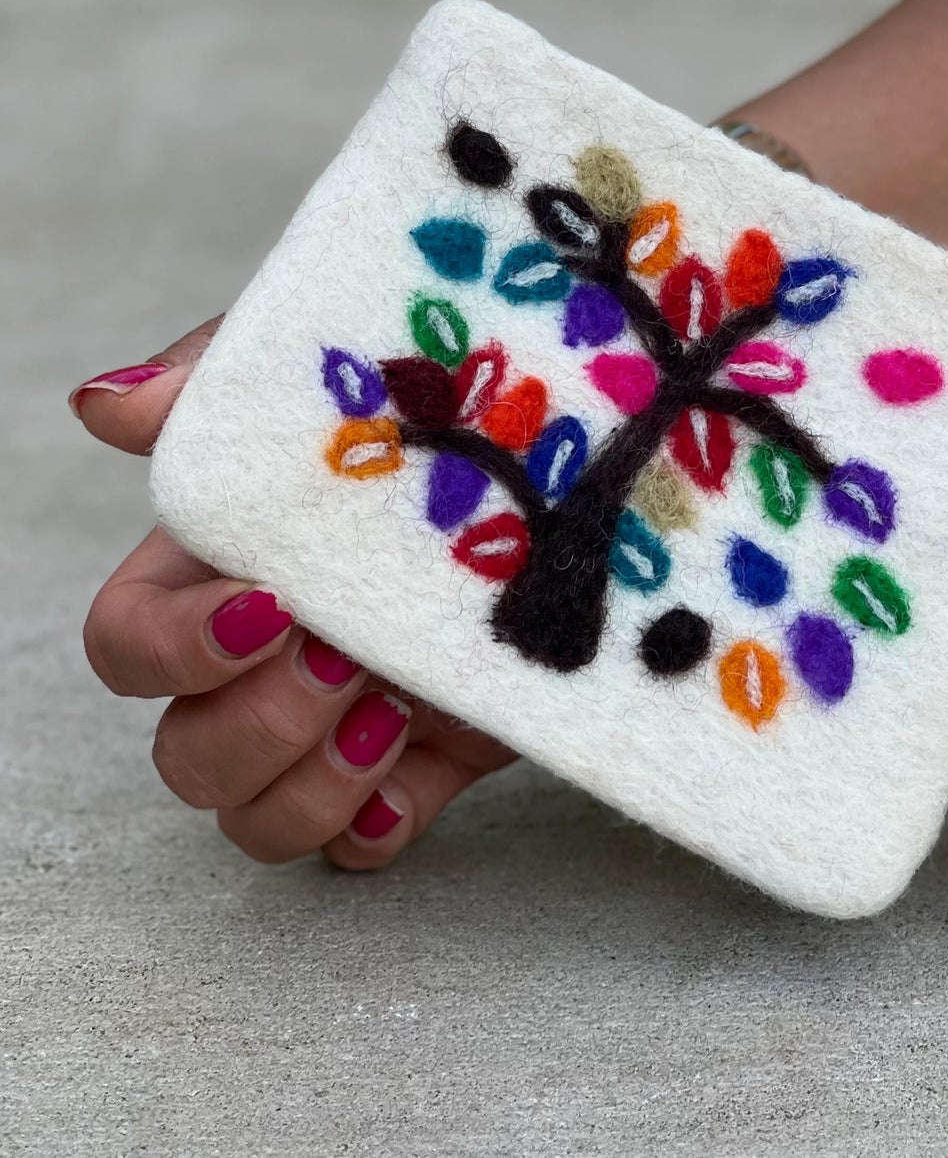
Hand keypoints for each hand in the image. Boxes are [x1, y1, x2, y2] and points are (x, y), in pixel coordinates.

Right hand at [74, 321, 516, 867]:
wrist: (572, 459)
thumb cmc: (433, 405)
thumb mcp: (334, 372)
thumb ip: (218, 385)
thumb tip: (102, 406)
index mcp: (223, 573)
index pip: (126, 647)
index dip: (174, 649)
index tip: (271, 606)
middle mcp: (267, 664)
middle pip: (184, 757)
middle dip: (260, 722)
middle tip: (345, 657)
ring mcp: (343, 721)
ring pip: (256, 818)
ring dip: (312, 785)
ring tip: (393, 711)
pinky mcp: (425, 761)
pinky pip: (359, 846)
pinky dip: (375, 831)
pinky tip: (412, 779)